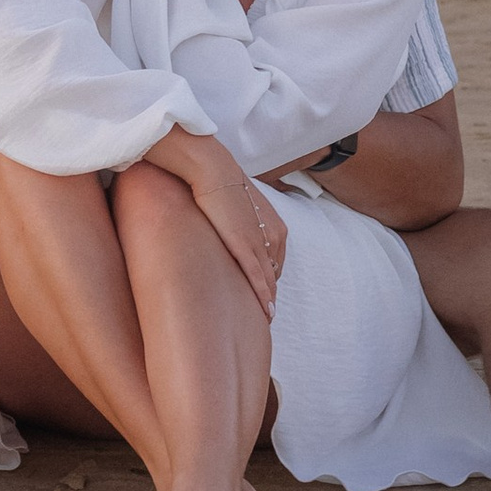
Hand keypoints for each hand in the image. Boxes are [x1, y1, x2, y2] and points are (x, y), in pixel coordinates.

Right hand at [168, 131, 287, 317]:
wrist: (214, 171)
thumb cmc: (221, 185)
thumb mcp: (240, 208)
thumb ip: (243, 224)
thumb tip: (233, 232)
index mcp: (276, 226)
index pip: (275, 261)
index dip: (270, 278)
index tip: (265, 293)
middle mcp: (274, 236)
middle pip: (274, 273)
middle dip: (270, 292)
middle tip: (265, 312)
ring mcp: (260, 242)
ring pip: (268, 279)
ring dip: (268, 300)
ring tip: (266, 319)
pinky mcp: (244, 247)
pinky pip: (257, 278)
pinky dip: (262, 296)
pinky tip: (265, 312)